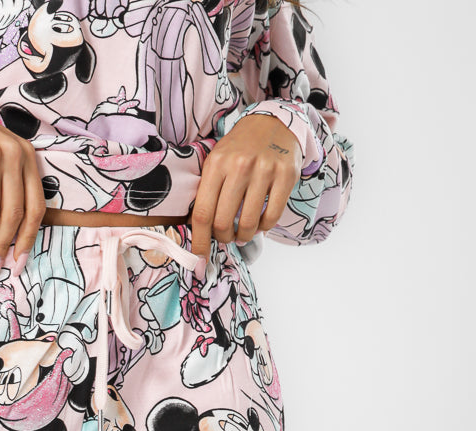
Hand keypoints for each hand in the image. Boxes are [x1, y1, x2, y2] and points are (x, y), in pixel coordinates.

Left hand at [190, 113, 302, 259]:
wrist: (274, 122)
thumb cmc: (239, 149)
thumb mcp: (217, 161)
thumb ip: (207, 191)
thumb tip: (196, 228)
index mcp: (217, 164)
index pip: (202, 212)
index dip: (199, 240)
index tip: (199, 256)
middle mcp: (240, 166)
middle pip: (224, 222)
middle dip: (223, 238)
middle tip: (226, 237)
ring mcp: (265, 170)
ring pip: (248, 223)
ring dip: (243, 237)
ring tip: (242, 233)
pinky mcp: (286, 175)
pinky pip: (272, 217)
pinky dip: (264, 228)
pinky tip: (260, 223)